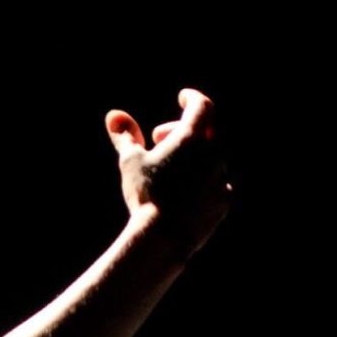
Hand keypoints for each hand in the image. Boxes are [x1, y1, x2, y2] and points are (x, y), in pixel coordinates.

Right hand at [106, 90, 231, 254]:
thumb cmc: (145, 195)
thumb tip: (114, 115)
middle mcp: (214, 155)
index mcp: (193, 138)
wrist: (164, 239)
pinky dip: (204, 181)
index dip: (192, 98)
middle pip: (206, 131)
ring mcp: (222, 180)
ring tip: (171, 168)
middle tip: (160, 138)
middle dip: (183, 130)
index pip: (201, 105)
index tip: (183, 98)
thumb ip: (125, 136)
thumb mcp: (130, 162)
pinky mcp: (223, 203)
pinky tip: (187, 191)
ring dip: (194, 156)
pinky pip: (218, 184)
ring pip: (213, 158)